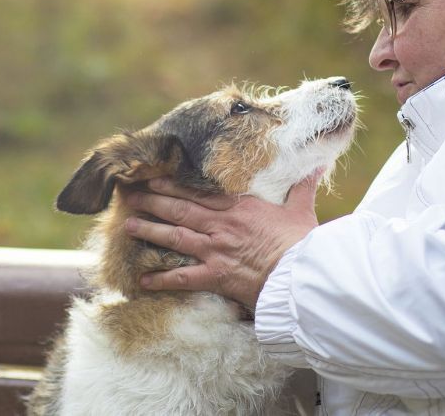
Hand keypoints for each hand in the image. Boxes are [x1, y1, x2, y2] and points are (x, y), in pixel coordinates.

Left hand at [122, 173, 321, 308]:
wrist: (300, 275)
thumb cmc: (302, 242)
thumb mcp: (302, 209)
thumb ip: (303, 186)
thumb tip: (317, 164)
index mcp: (239, 207)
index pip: (199, 193)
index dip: (174, 184)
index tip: (154, 178)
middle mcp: (221, 225)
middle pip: (179, 210)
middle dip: (153, 201)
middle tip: (130, 196)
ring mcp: (215, 250)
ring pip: (174, 236)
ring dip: (149, 231)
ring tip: (127, 226)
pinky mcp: (215, 276)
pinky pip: (182, 278)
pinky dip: (162, 280)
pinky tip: (143, 280)